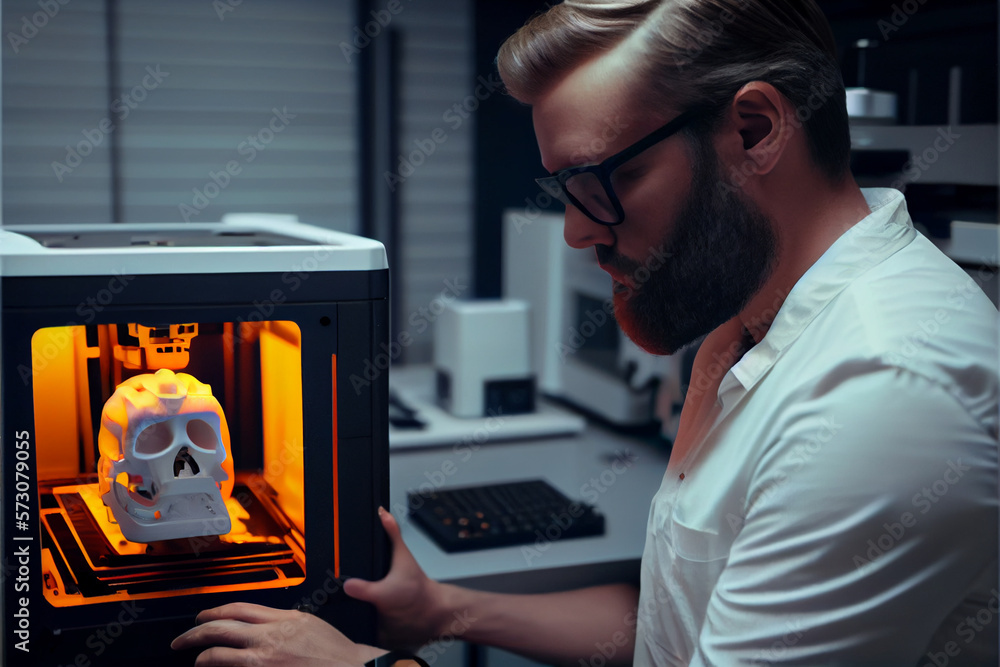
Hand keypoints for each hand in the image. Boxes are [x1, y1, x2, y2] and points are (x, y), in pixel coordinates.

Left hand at [171, 602, 386, 666]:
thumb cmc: (338, 654)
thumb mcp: (310, 624)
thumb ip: (282, 622)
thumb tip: (259, 624)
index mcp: (283, 619)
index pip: (238, 610)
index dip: (214, 613)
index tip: (202, 618)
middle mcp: (271, 638)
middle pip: (221, 629)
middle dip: (195, 634)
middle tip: (182, 641)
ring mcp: (266, 661)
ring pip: (220, 656)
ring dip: (202, 659)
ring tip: (197, 662)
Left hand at [344, 507, 447, 647]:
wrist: (438, 612)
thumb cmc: (420, 588)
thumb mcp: (404, 558)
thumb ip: (393, 534)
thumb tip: (383, 513)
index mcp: (379, 595)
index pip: (351, 590)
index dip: (347, 585)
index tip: (349, 582)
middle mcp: (377, 615)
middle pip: (353, 607)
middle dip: (357, 601)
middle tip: (373, 594)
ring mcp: (380, 631)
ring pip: (361, 622)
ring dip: (366, 616)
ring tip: (381, 607)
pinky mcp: (384, 642)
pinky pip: (370, 636)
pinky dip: (374, 630)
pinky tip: (384, 620)